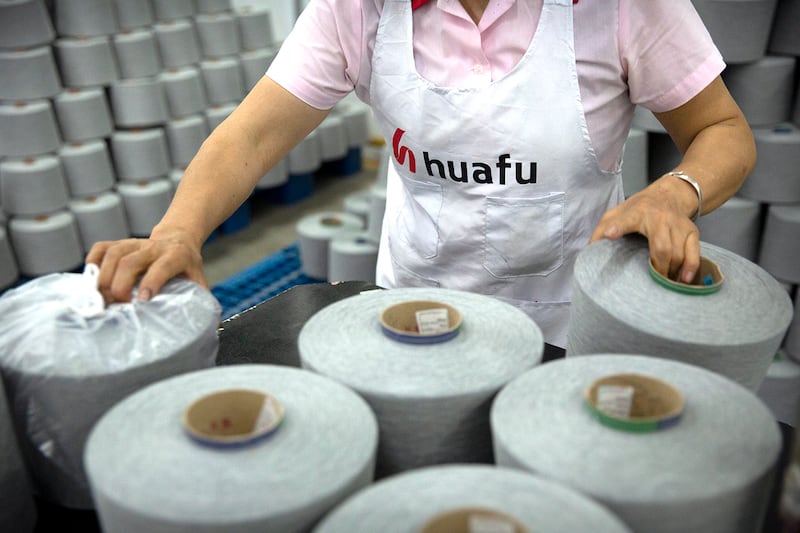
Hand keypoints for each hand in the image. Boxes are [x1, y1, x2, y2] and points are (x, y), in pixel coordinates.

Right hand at [85, 229, 206, 303]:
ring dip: (103, 277)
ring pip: (113, 254)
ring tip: (101, 298)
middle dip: (120, 284)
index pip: (162, 267)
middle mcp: (153, 247)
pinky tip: (91, 279)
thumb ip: (202, 301)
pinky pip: (101, 247)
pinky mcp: (120, 242)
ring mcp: (134, 243)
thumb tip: (212, 328)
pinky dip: (93, 262)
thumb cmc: (187, 268)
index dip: (151, 282)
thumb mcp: (198, 280)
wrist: (178, 239)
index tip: (141, 301)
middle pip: (130, 261)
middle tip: (117, 304)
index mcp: (176, 256)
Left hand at [589, 181, 699, 283]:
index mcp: (636, 213)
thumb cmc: (639, 208)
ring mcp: (677, 225)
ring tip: (664, 284)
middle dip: (658, 268)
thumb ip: (601, 230)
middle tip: (652, 281)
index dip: (617, 227)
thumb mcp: (616, 213)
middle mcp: (659, 218)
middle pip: (661, 247)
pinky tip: (685, 279)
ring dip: (672, 272)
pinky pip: (694, 252)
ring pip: (678, 253)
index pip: (625, 220)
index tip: (610, 234)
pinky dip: (691, 268)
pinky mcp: (691, 231)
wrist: (670, 194)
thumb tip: (589, 251)